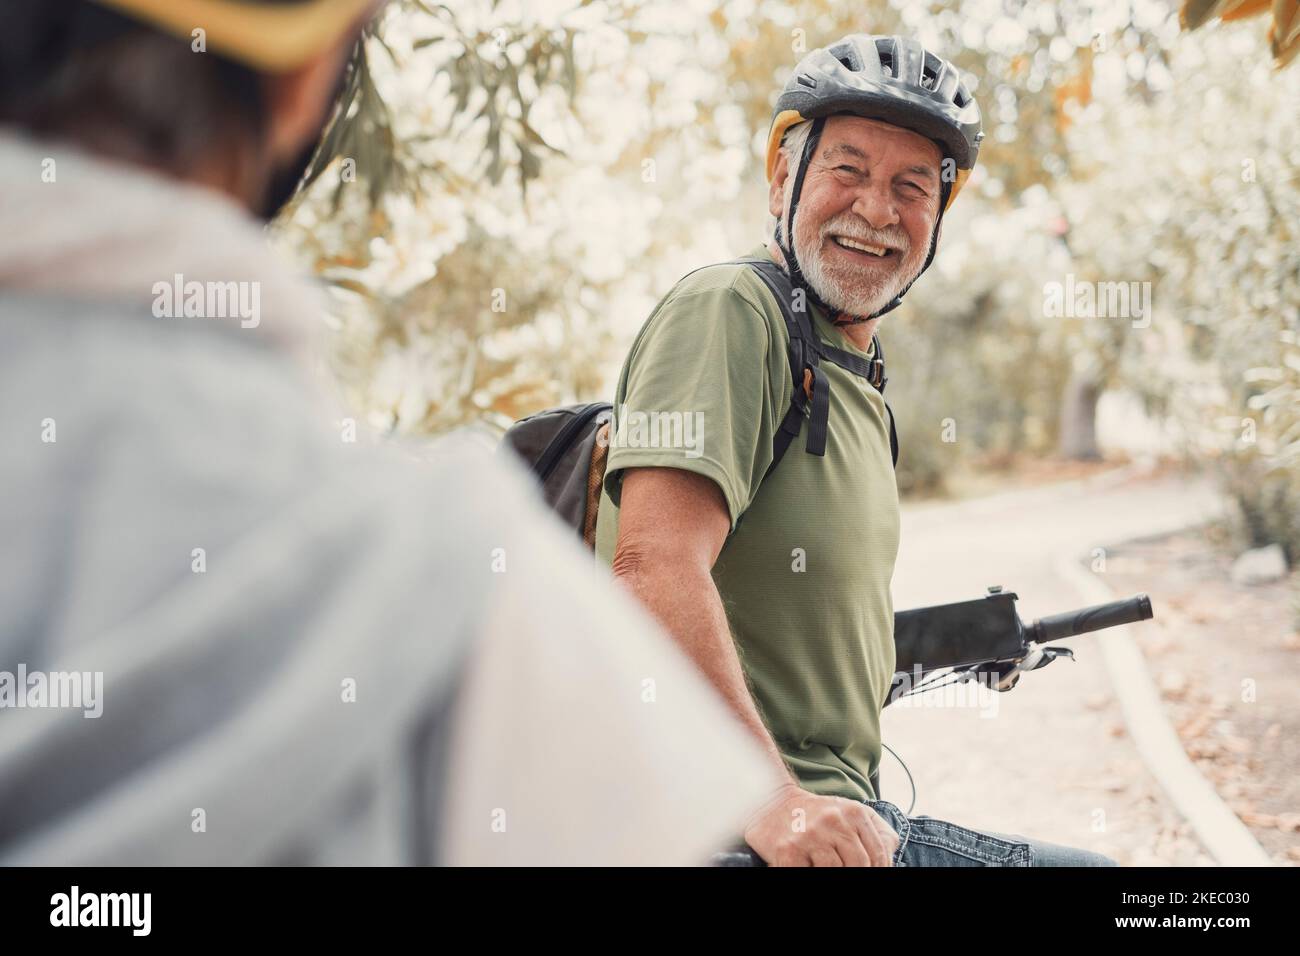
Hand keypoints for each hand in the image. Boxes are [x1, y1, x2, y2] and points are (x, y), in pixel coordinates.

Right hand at [743, 783, 898, 866]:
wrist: (770, 803)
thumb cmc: (817, 813)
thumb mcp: (851, 812)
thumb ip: (878, 832)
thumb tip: (890, 858)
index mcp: (853, 812)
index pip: (878, 854)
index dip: (879, 870)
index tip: (874, 874)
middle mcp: (832, 821)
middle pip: (859, 865)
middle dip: (860, 875)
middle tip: (853, 877)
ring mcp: (809, 836)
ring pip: (836, 872)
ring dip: (835, 875)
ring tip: (827, 866)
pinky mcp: (788, 851)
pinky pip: (808, 874)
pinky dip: (813, 873)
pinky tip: (812, 867)